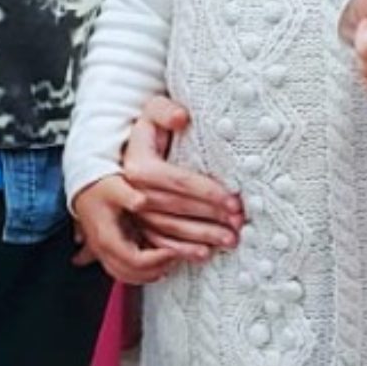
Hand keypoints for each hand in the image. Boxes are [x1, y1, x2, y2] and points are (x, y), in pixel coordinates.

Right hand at [71, 175, 179, 284]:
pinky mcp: (105, 251)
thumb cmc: (100, 186)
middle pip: (130, 274)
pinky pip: (120, 271)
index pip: (134, 260)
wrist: (84, 186)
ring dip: (146, 275)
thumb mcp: (116, 187)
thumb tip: (142, 202)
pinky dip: (137, 273)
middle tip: (173, 258)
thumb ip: (129, 195)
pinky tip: (151, 266)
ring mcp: (102, 252)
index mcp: (107, 238)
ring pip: (124, 276)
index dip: (156, 259)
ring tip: (165, 264)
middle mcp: (103, 250)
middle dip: (154, 270)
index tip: (172, 250)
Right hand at [122, 95, 243, 259]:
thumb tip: (181, 117)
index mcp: (139, 166)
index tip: (234, 201)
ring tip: (230, 240)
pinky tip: (205, 254)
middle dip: (211, 217)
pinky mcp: (138, 227)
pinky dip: (183, 251)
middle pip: (177, 208)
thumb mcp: (152, 112)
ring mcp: (134, 213)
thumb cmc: (149, 130)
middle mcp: (133, 192)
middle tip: (239, 224)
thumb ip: (165, 110)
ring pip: (170, 229)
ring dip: (202, 237)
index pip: (179, 181)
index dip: (208, 192)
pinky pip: (160, 244)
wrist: (127, 150)